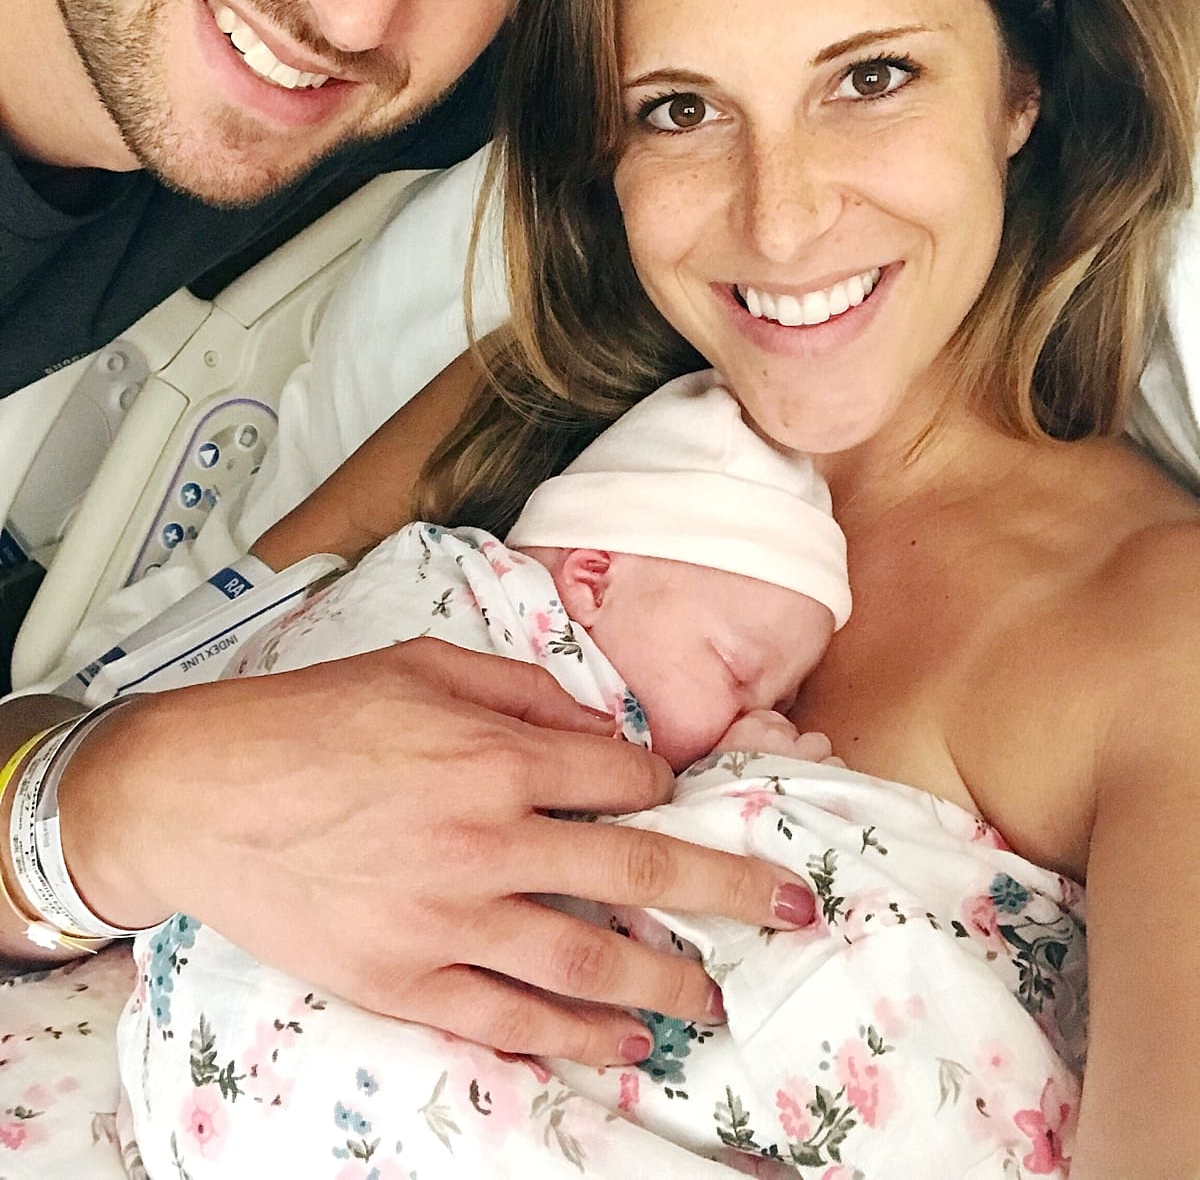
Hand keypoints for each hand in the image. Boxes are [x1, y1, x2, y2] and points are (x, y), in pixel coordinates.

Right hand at [57, 640, 817, 1065]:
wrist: (198, 793)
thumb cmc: (310, 716)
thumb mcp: (420, 663)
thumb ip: (520, 689)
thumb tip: (598, 725)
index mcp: (493, 754)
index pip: (622, 777)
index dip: (662, 785)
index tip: (673, 796)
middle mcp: (485, 840)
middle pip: (635, 874)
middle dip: (727, 890)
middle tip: (792, 908)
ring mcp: (445, 920)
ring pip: (584, 962)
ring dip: (663, 984)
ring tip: (716, 999)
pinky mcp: (403, 980)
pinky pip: (506, 1018)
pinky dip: (571, 1036)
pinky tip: (621, 1045)